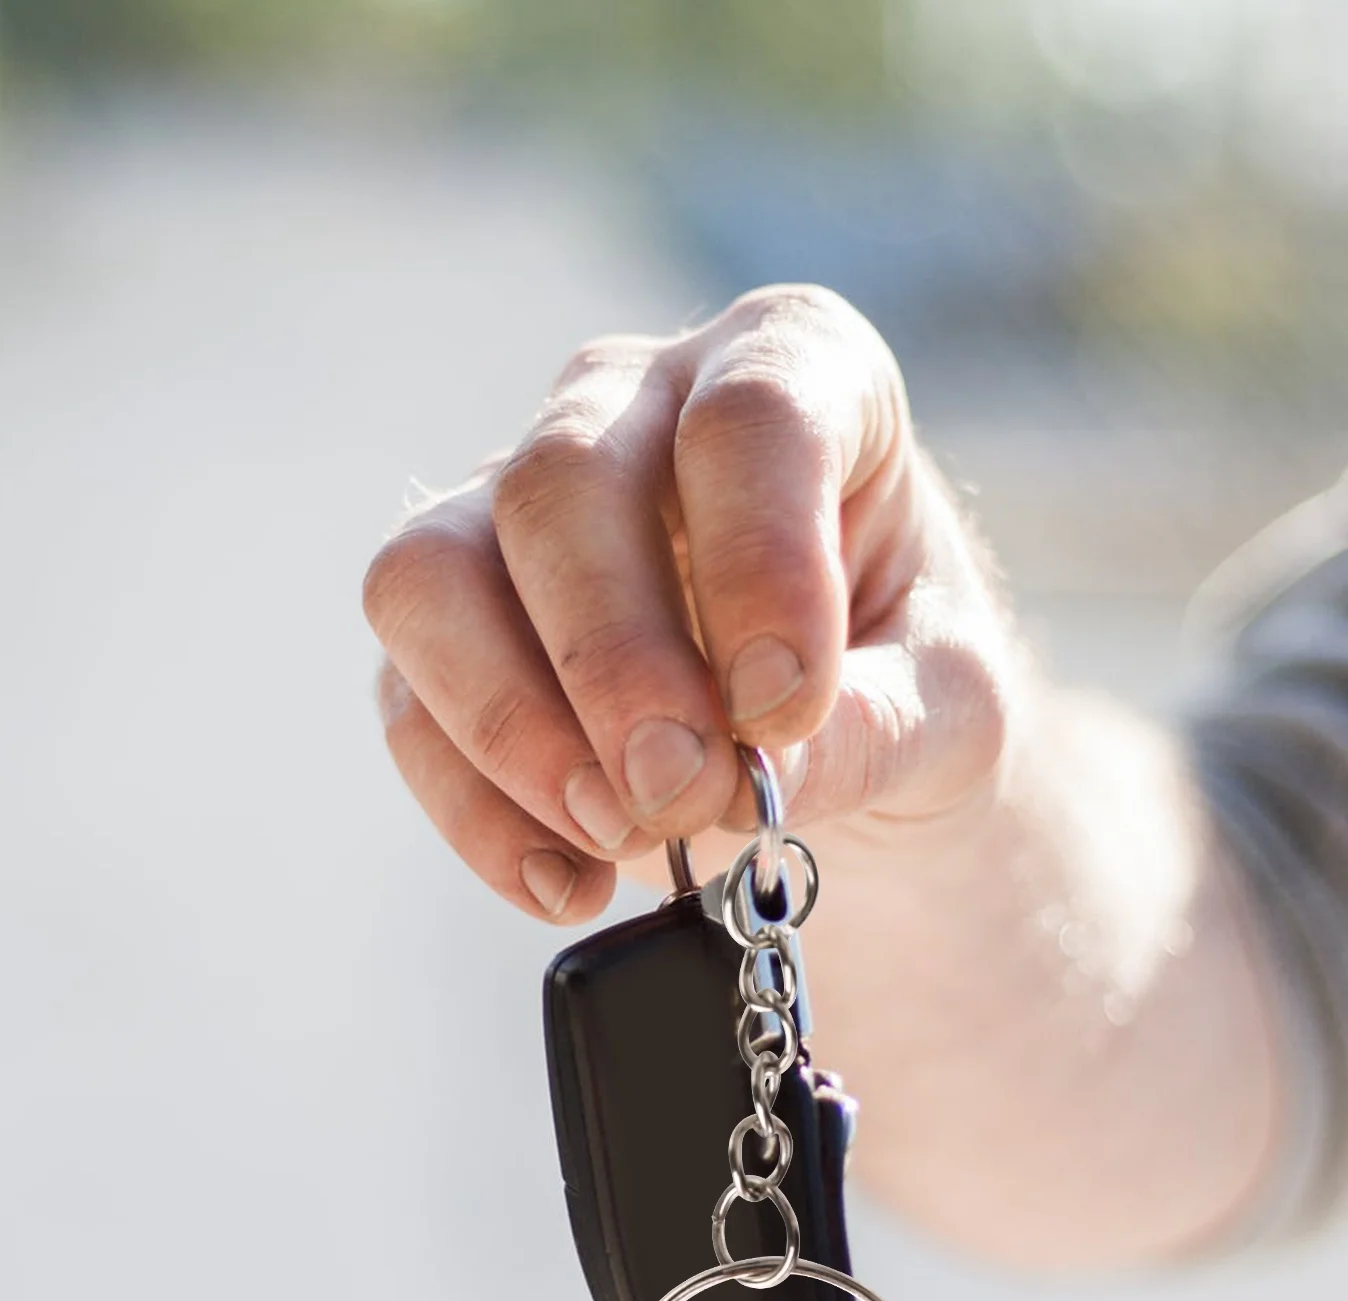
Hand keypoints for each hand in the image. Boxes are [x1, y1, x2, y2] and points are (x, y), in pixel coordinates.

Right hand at [363, 285, 1018, 921]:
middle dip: (614, 663)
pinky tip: (568, 880)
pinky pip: (406, 700)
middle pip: (558, 486)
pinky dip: (476, 810)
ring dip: (512, 727)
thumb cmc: (898, 677)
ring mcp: (511, 507)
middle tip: (683, 795)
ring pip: (430, 575)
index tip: (787, 711)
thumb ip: (875, 730)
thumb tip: (747, 779)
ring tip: (617, 836)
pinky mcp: (448, 622)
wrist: (821, 731)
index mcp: (788, 367)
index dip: (759, 567)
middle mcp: (629, 407)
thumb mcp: (946, 708)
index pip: (747, 419)